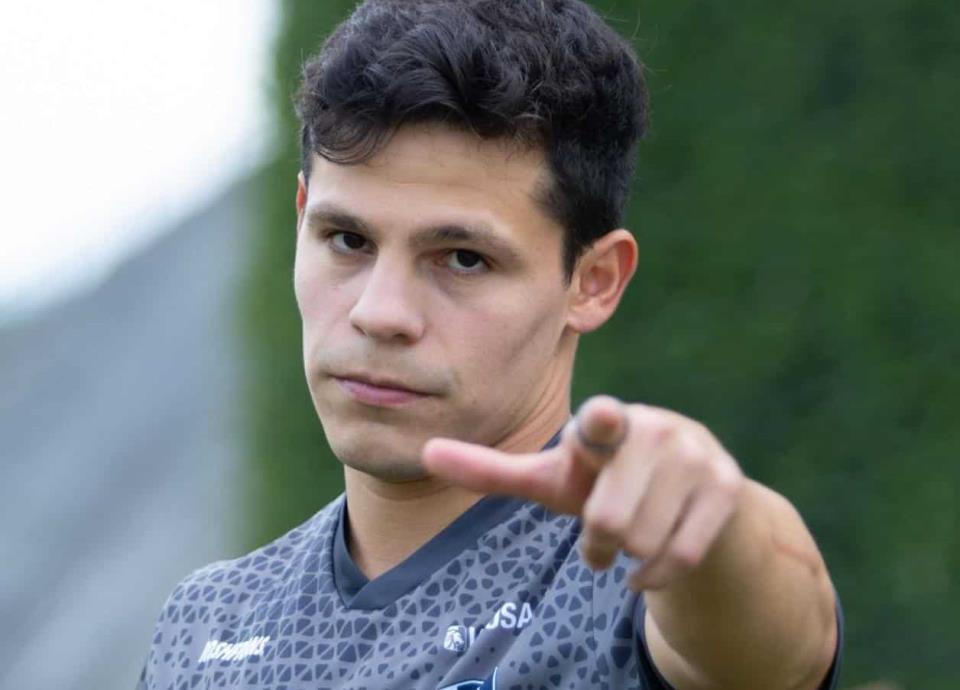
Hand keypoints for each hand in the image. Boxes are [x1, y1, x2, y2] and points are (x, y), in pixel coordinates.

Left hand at [421, 396, 744, 590]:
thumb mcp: (552, 479)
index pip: (601, 424)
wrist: (689, 500)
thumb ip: (492, 469)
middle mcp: (655, 430)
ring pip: (644, 541)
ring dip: (628, 555)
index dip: (600, 426)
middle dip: (599, 539)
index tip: (602, 421)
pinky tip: (652, 561)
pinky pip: (681, 557)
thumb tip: (424, 453)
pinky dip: (657, 574)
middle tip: (604, 525)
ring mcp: (698, 456)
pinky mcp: (728, 488)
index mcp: (605, 421)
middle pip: (610, 520)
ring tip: (631, 534)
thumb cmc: (604, 483)